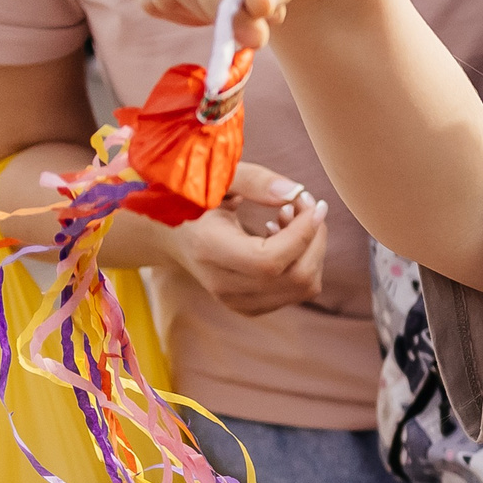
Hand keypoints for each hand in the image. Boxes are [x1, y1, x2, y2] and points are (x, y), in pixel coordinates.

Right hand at [164, 160, 329, 316]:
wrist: (168, 232)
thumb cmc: (193, 196)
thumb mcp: (217, 177)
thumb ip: (255, 180)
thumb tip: (296, 193)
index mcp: (209, 249)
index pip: (271, 260)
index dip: (303, 233)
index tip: (313, 203)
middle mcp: (222, 283)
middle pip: (297, 277)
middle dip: (314, 237)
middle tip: (302, 204)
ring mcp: (236, 301)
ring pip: (303, 287)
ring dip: (311, 249)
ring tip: (286, 217)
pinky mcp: (249, 306)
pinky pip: (296, 291)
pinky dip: (302, 263)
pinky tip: (280, 237)